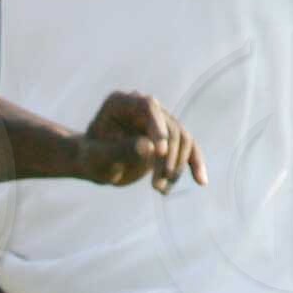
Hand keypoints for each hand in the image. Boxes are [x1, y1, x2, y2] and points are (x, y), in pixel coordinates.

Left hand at [78, 91, 206, 190]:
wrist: (95, 165)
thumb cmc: (91, 158)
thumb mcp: (98, 157)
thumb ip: (120, 150)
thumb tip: (150, 147)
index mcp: (122, 103)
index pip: (148, 107)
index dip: (157, 127)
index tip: (159, 152)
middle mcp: (144, 107)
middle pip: (169, 126)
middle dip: (167, 157)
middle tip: (156, 185)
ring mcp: (159, 121)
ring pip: (182, 140)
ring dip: (176, 167)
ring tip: (160, 190)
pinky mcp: (169, 138)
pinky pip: (188, 148)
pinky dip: (194, 164)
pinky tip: (201, 182)